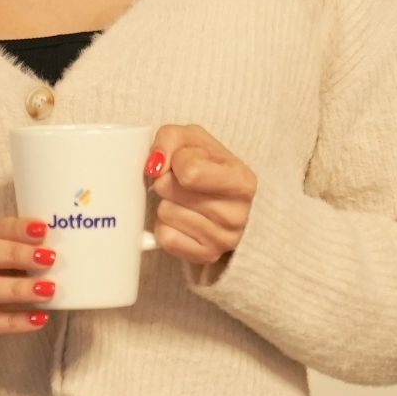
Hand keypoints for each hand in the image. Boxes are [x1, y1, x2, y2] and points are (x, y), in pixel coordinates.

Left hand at [145, 124, 257, 265]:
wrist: (226, 200)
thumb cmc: (208, 165)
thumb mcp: (193, 139)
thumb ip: (170, 139)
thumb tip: (154, 166)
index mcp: (242, 181)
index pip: (188, 171)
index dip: (176, 160)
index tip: (185, 161)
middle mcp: (237, 215)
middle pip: (169, 190)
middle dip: (167, 181)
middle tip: (183, 183)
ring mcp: (223, 240)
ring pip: (164, 213)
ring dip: (166, 202)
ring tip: (184, 200)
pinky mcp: (206, 256)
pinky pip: (165, 238)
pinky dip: (165, 226)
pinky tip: (181, 220)